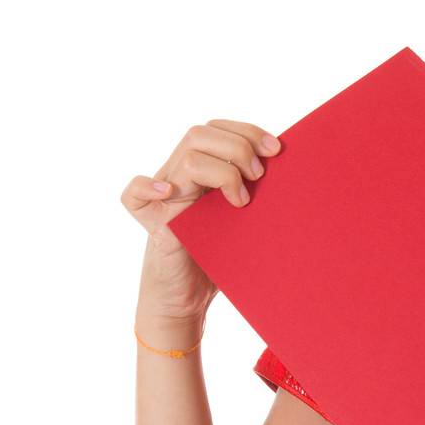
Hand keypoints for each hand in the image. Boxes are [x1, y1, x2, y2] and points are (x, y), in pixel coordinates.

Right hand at [124, 119, 279, 322]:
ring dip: (221, 170)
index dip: (247, 132)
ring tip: (241, 200)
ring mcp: (164, 197)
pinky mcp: (152, 222)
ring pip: (185, 158)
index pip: (217, 129)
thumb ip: (256, 193)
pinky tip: (168, 193)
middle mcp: (179, 176)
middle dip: (239, 147)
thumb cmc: (222, 257)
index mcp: (202, 169)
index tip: (276, 150)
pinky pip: (133, 194)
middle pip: (200, 134)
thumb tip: (292, 169)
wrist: (191, 296)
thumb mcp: (246, 219)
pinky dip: (147, 187)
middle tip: (259, 176)